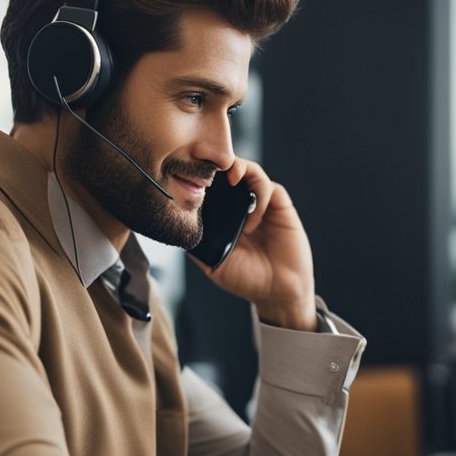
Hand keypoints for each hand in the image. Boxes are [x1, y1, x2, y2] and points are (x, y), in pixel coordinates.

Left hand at [194, 158, 317, 330]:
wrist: (279, 291)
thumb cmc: (247, 279)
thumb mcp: (213, 264)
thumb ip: (197, 246)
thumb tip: (175, 229)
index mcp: (223, 215)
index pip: (210, 186)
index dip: (200, 176)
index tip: (188, 174)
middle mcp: (241, 205)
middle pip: (228, 171)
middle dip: (217, 163)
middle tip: (208, 166)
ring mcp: (261, 204)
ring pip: (249, 171)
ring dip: (239, 169)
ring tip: (231, 181)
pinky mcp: (279, 206)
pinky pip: (269, 188)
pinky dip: (259, 196)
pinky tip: (252, 222)